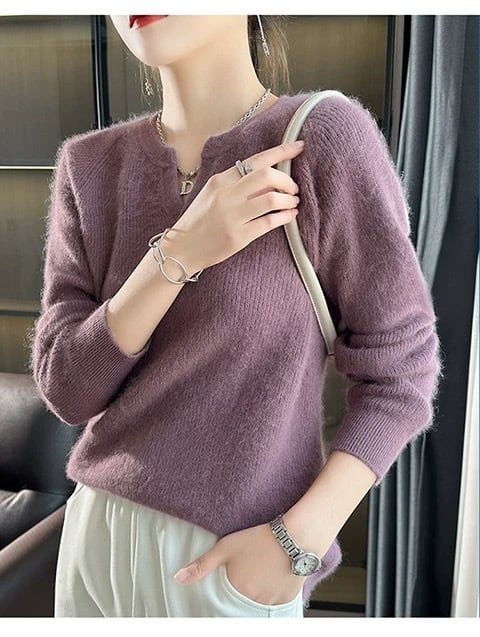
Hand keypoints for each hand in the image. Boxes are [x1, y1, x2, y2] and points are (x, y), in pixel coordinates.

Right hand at [163, 140, 304, 274]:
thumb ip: (236, 184)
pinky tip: (290, 216)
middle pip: (267, 176)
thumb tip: (270, 177)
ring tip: (292, 203)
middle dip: (287, 181)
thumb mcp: (212, 194)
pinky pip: (269, 223)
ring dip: (288, 200)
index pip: (256, 160)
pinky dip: (285, 217)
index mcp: (221, 180)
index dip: (282, 152)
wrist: (181, 248)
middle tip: (293, 188)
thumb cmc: (200, 220)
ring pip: (272, 199)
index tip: (299, 147)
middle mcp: (226, 195)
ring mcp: (232, 216)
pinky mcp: (238, 236)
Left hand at [172, 521, 305, 605]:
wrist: (295, 537)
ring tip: (260, 577)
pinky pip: (275, 605)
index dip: (227, 595)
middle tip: (248, 578)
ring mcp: (271, 602)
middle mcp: (254, 601)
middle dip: (242, 594)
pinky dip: (271, 596)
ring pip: (258, 606)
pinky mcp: (287, 600)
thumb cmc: (260, 538)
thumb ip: (202, 565)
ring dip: (256, 596)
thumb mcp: (226, 547)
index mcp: (238, 590)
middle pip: (242, 605)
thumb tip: (178, 578)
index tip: (232, 585)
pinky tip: (273, 580)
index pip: (225, 604)